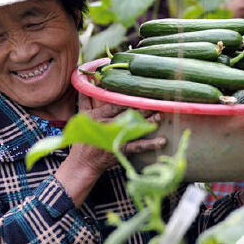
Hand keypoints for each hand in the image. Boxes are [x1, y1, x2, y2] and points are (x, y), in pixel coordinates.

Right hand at [54, 92, 165, 206]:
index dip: (127, 98)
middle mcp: (107, 126)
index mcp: (98, 116)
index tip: (140, 91)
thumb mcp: (82, 117)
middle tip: (155, 101)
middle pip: (127, 114)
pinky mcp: (122, 151)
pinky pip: (138, 147)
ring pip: (135, 128)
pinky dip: (151, 144)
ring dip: (148, 122)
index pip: (114, 104)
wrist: (83, 163)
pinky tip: (162, 141)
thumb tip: (85, 79)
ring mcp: (115, 139)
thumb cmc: (83, 139)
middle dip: (142, 108)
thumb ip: (85, 99)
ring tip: (160, 116)